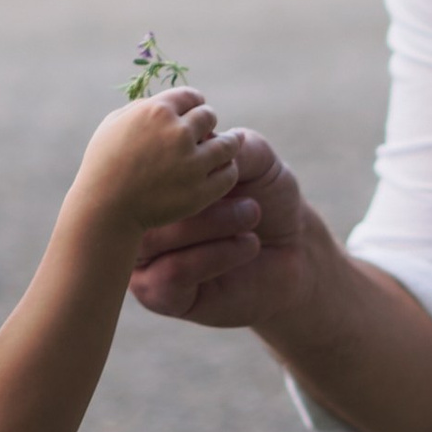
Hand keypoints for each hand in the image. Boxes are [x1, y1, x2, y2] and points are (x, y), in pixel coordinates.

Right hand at [72, 86, 238, 235]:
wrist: (104, 210)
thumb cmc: (103, 165)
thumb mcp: (114, 124)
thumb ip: (141, 107)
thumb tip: (164, 102)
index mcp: (157, 111)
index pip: (192, 96)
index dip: (194, 103)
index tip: (193, 112)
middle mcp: (178, 133)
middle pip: (209, 116)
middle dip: (206, 123)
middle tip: (204, 133)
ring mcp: (192, 163)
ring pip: (228, 144)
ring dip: (227, 143)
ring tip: (224, 148)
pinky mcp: (200, 191)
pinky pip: (228, 173)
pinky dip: (227, 169)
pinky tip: (221, 170)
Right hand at [127, 125, 310, 327]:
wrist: (294, 250)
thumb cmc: (266, 198)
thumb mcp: (254, 161)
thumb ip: (227, 147)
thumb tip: (202, 136)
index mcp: (150, 183)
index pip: (137, 166)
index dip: (175, 159)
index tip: (220, 157)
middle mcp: (139, 220)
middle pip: (137, 204)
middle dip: (192, 193)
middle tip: (239, 186)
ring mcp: (144, 260)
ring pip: (153, 238)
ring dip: (211, 223)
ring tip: (251, 212)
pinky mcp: (160, 295)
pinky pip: (173, 272)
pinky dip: (215, 254)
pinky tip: (248, 244)